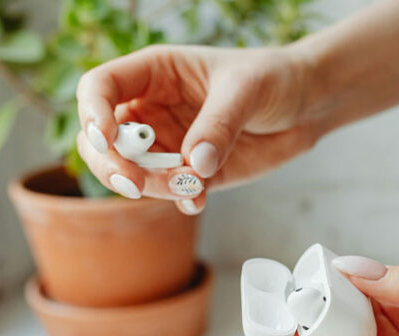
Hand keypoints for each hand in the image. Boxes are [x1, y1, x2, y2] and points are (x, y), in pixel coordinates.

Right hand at [75, 45, 315, 213]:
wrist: (306, 106)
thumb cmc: (273, 79)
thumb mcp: (247, 90)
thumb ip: (219, 124)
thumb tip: (194, 164)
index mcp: (154, 73)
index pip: (99, 88)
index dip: (92, 113)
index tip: (107, 138)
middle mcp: (152, 109)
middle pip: (100, 140)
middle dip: (110, 165)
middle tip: (135, 184)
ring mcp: (169, 144)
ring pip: (132, 172)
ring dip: (152, 187)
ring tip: (192, 186)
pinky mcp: (192, 173)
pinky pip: (170, 193)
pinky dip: (179, 200)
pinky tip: (199, 199)